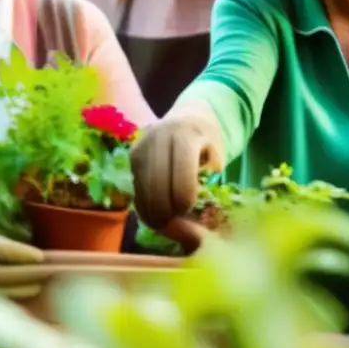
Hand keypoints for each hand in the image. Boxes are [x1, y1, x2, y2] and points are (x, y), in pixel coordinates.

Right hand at [130, 107, 223, 228]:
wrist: (189, 116)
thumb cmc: (208, 142)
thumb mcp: (216, 158)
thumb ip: (207, 186)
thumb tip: (198, 231)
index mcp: (185, 135)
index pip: (180, 175)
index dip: (184, 199)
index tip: (189, 210)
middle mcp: (158, 137)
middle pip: (156, 185)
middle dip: (165, 212)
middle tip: (175, 226)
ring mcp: (142, 146)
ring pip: (142, 189)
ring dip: (152, 213)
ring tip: (166, 225)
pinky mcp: (132, 155)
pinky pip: (136, 187)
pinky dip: (145, 206)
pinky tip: (156, 216)